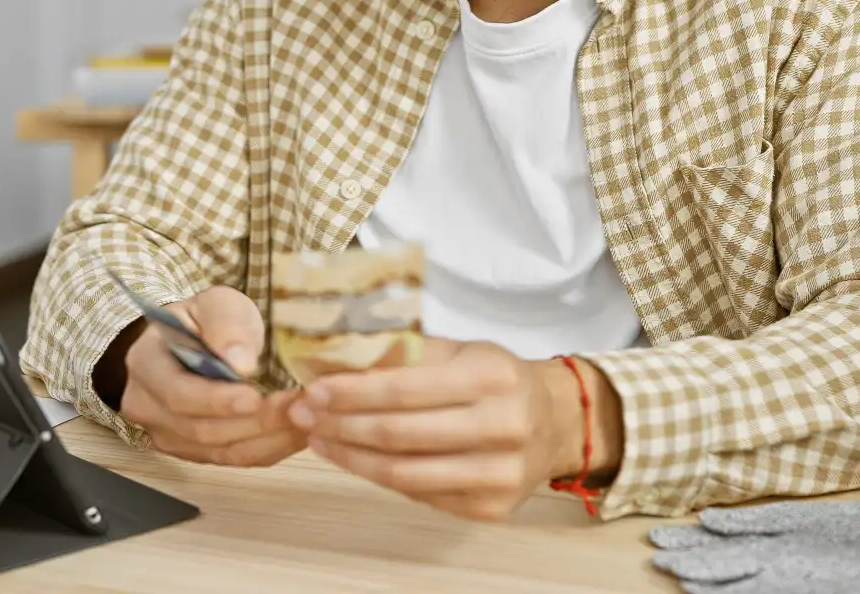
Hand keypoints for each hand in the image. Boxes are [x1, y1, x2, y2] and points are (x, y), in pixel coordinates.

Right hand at [115, 286, 304, 466]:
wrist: (194, 341)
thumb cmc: (204, 320)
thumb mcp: (216, 304)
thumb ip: (226, 325)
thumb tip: (241, 363)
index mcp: (145, 364)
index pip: (178, 395)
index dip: (217, 401)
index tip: (256, 396)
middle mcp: (148, 407)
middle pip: (201, 430)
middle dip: (254, 422)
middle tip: (297, 406)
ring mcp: (168, 435)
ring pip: (221, 451)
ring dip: (268, 439)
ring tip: (306, 418)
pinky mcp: (193, 452)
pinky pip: (233, 459)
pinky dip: (269, 448)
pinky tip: (297, 432)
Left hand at [287, 338, 619, 520]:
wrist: (556, 422)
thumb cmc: (497, 380)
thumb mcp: (461, 351)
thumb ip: (405, 354)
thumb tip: (335, 359)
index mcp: (493, 376)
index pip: (406, 388)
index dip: (352, 392)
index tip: (313, 390)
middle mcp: (503, 426)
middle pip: (400, 435)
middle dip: (341, 425)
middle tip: (304, 415)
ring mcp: (499, 473)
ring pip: (404, 473)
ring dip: (351, 457)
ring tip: (319, 439)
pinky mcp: (491, 508)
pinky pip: (420, 495)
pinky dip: (380, 476)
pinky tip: (356, 459)